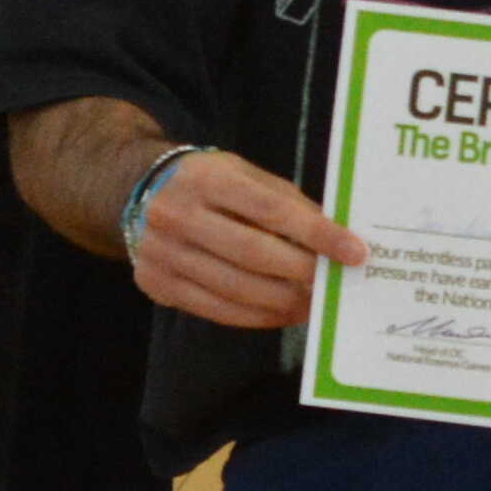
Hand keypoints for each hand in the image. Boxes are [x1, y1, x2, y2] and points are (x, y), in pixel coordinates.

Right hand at [127, 147, 363, 332]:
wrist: (135, 190)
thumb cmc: (207, 182)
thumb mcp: (242, 173)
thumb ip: (284, 201)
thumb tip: (334, 237)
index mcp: (207, 178)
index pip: (272, 210)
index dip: (318, 233)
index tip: (355, 251)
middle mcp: (178, 214)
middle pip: (254, 254)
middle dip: (303, 273)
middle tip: (335, 284)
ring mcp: (161, 253)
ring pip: (237, 289)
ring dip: (284, 302)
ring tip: (314, 303)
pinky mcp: (156, 284)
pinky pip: (217, 310)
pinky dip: (257, 316)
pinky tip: (283, 313)